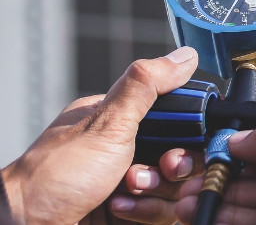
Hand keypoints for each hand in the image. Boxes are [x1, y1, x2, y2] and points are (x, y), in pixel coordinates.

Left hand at [1, 47, 198, 224]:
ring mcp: (131, 183)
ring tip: (125, 193)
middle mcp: (128, 150)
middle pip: (183, 155)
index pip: (178, 119)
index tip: (179, 146)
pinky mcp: (134, 212)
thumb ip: (147, 86)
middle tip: (154, 171)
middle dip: (173, 169)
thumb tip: (183, 56)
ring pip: (177, 187)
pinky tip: (120, 211)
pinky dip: (148, 212)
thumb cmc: (55, 177)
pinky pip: (164, 212)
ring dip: (156, 193)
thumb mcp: (107, 123)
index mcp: (121, 120)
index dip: (188, 134)